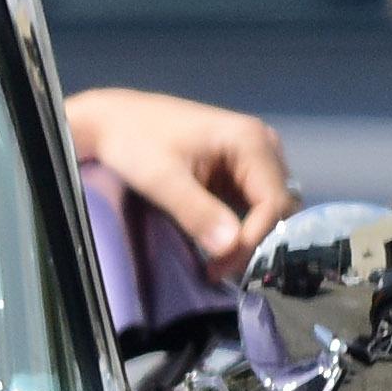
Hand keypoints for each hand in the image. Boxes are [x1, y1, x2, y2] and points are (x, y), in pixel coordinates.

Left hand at [62, 84, 295, 275]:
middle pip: (278, 205)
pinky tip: (218, 248)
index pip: (274, 200)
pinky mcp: (238, 169)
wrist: (113, 120)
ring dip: (249, 239)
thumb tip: (231, 247)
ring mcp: (252, 157)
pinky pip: (252, 205)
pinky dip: (239, 228)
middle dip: (255, 242)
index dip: (256, 238)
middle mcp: (262, 145)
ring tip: (218, 265)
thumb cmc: (134, 142)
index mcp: (250, 140)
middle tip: (221, 270)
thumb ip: (197, 212)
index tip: (224, 266)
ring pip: (268, 208)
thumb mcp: (162, 179)